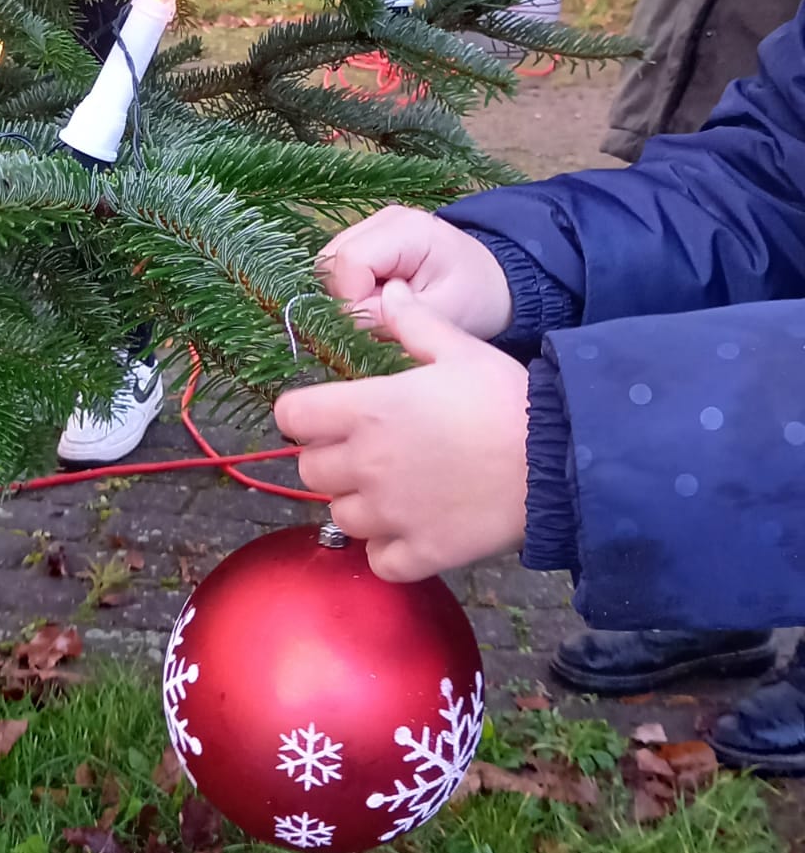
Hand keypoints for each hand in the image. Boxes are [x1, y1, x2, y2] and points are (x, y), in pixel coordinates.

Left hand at [275, 280, 528, 582]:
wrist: (559, 461)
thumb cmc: (506, 398)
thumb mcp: (460, 349)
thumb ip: (414, 323)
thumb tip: (391, 292)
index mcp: (367, 410)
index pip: (292, 415)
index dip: (305, 413)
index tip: (326, 414)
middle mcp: (366, 464)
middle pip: (310, 469)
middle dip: (331, 458)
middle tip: (366, 450)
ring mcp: (390, 514)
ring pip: (340, 516)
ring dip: (358, 504)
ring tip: (392, 490)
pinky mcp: (419, 552)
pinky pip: (378, 560)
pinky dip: (387, 549)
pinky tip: (410, 529)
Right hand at [317, 205, 512, 339]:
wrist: (495, 282)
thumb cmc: (477, 297)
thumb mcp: (444, 313)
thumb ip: (395, 317)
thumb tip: (347, 321)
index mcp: (407, 230)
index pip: (351, 260)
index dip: (350, 299)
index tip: (372, 327)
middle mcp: (382, 220)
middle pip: (331, 260)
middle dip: (344, 299)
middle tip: (377, 322)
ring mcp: (372, 227)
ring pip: (328, 264)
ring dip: (344, 296)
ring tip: (380, 312)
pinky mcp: (367, 241)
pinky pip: (337, 268)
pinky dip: (348, 291)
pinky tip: (376, 302)